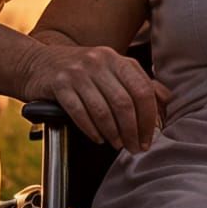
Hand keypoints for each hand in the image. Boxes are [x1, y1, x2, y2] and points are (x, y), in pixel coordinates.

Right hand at [27, 43, 171, 152]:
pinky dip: (91, 130)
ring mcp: (78, 72)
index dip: (149, 118)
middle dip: (133, 130)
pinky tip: (98, 138)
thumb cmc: (81, 71)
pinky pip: (79, 112)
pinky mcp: (59, 84)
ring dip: (113, 133)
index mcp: (117, 59)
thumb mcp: (111, 69)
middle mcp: (100, 62)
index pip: (142, 90)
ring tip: (117, 145)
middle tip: (135, 148)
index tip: (149, 138)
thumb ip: (138, 82)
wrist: (38, 63)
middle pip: (125, 102)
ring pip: (103, 109)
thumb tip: (168, 99)